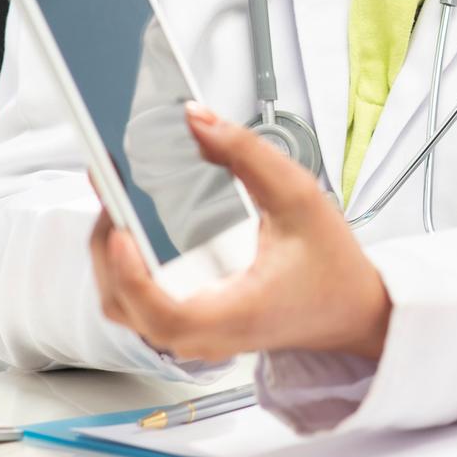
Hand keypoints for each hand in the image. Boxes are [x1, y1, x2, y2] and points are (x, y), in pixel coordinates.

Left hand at [88, 104, 391, 363]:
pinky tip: (130, 229)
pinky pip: (139, 304)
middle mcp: (206, 333)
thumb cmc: (332, 265)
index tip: (120, 230)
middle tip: (109, 191)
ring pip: (125, 308)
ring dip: (110, 257)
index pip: (163, 313)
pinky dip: (125, 267)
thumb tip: (198, 121)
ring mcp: (194, 335)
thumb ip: (248, 154)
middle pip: (126, 306)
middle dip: (106, 247)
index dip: (132, 274)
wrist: (350, 308)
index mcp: (235, 311)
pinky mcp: (191, 324)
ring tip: (114, 204)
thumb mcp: (299, 197)